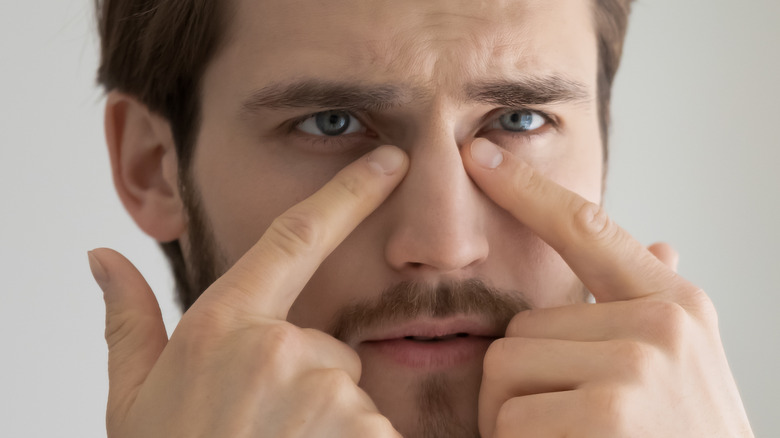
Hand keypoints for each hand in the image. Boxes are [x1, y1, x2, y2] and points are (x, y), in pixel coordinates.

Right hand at [89, 145, 407, 437]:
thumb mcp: (134, 401)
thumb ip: (128, 324)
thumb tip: (103, 260)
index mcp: (223, 327)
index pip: (295, 238)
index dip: (348, 193)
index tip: (388, 161)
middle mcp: (278, 349)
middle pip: (327, 347)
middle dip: (308, 384)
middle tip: (266, 431)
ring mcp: (324, 394)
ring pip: (349, 394)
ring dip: (327, 424)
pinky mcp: (364, 433)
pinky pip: (373, 430)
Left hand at [463, 139, 752, 437]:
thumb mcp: (684, 368)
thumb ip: (651, 308)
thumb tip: (659, 239)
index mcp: (673, 304)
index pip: (585, 227)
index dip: (526, 189)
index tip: (478, 153)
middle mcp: (660, 323)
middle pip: (519, 327)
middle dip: (522, 384)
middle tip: (566, 425)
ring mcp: (637, 366)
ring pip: (505, 371)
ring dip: (516, 420)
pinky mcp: (610, 412)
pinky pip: (512, 419)